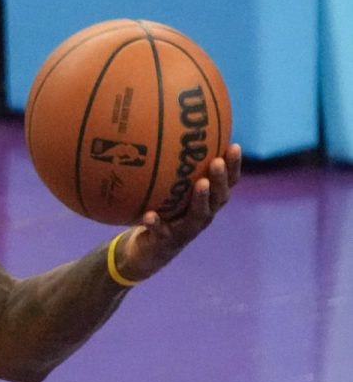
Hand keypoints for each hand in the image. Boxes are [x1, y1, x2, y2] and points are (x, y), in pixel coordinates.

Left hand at [118, 143, 241, 280]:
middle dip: (221, 179)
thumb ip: (173, 169)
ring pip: (198, 215)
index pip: (227, 182)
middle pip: (219, 197)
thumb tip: (166, 131)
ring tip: (201, 183)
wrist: (147, 250)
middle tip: (217, 162)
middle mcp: (202, 215)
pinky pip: (161, 231)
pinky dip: (156, 223)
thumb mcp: (168, 190)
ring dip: (201, 199)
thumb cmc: (162, 212)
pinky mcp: (166, 241)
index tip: (234, 146)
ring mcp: (186, 230)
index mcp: (207, 202)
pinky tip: (149, 215)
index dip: (234, 167)